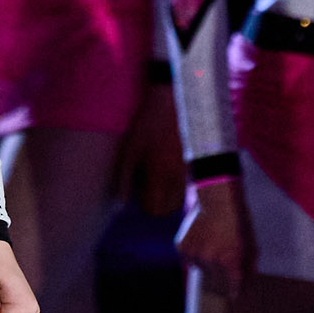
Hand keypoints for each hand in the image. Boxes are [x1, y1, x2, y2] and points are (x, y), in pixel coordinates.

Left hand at [113, 81, 184, 216]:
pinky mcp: (192, 163)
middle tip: (144, 188)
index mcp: (159, 176)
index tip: (136, 191)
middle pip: (168, 210)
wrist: (171, 102)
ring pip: (179, 200)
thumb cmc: (147, 125)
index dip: (142, 205)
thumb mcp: (128, 151)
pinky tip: (164, 170)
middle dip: (156, 205)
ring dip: (166, 197)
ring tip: (154, 180)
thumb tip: (121, 204)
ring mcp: (187, 172)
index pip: (154, 209)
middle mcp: (177, 179)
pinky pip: (185, 187)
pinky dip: (175, 187)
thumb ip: (124, 179)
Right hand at [175, 179, 249, 297]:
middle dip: (220, 272)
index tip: (233, 292)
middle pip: (215, 279)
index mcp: (230, 261)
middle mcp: (211, 261)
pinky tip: (201, 240)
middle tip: (223, 255)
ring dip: (206, 262)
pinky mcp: (182, 248)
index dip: (234, 291)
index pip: (232, 288)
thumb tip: (247, 287)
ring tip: (212, 244)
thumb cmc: (238, 222)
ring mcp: (194, 254)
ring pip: (200, 269)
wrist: (218, 200)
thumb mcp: (251, 245)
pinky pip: (188, 259)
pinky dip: (193, 254)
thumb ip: (250, 269)